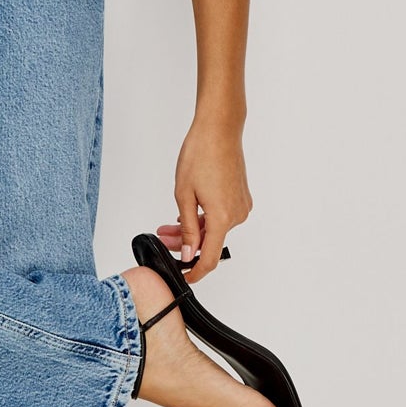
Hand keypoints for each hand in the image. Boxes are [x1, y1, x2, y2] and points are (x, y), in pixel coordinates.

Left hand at [159, 115, 251, 283]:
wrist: (218, 130)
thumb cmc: (200, 155)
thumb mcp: (184, 195)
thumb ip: (187, 229)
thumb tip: (189, 253)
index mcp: (222, 217)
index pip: (209, 258)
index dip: (196, 272)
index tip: (185, 276)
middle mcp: (237, 215)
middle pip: (210, 242)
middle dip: (185, 244)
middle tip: (164, 237)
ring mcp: (241, 206)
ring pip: (215, 228)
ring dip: (194, 230)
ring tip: (170, 224)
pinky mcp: (241, 198)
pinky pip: (222, 216)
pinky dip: (206, 218)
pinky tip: (189, 213)